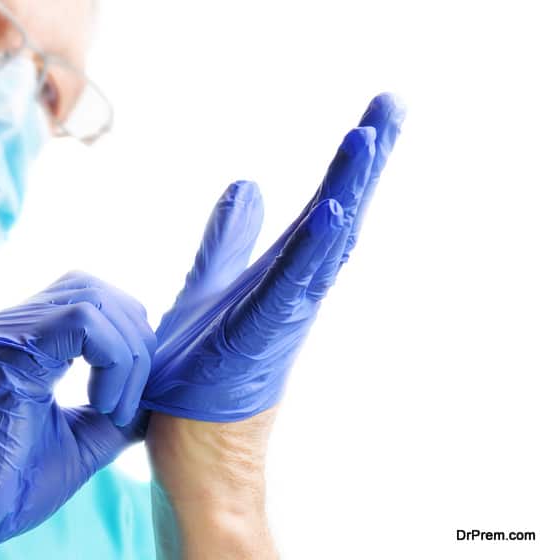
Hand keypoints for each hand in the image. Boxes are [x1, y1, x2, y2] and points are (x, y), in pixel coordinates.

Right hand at [0, 272, 155, 559]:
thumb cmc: (3, 489)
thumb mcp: (77, 443)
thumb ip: (114, 411)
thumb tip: (156, 392)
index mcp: (20, 344)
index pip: (86, 301)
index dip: (125, 339)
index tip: (125, 403)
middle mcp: (6, 327)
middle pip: (92, 288)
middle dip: (133, 338)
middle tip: (128, 398)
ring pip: (90, 298)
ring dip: (125, 350)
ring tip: (115, 405)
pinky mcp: (1, 348)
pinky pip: (81, 321)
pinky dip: (112, 356)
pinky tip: (104, 403)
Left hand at [141, 93, 406, 420]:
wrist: (192, 445)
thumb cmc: (201, 371)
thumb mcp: (213, 285)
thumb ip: (228, 240)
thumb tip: (246, 185)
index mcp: (281, 276)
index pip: (324, 209)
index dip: (350, 163)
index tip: (376, 114)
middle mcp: (292, 293)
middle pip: (338, 218)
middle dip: (366, 162)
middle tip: (394, 103)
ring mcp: (280, 317)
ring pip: (323, 247)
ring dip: (346, 192)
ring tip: (367, 138)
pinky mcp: (257, 341)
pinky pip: (287, 291)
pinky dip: (310, 252)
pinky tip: (330, 212)